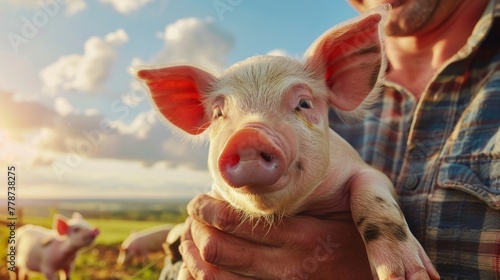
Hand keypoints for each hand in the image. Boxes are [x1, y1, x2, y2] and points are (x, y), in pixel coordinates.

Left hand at [178, 194, 372, 278]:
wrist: (382, 278)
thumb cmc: (361, 237)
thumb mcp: (349, 208)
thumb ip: (307, 196)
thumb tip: (260, 178)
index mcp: (303, 235)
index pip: (233, 221)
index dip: (206, 209)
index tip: (199, 201)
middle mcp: (289, 267)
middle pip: (217, 249)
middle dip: (195, 230)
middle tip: (192, 218)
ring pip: (215, 276)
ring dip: (194, 255)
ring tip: (192, 239)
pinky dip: (203, 278)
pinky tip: (202, 266)